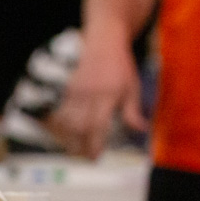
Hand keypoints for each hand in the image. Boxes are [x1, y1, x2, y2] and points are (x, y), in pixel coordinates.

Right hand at [54, 41, 146, 158]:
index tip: (95, 158)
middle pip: (78, 127)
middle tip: (86, 158)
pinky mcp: (66, 90)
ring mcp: (74, 92)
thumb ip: (132, 111)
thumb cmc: (121, 66)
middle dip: (80, 146)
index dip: (94, 144)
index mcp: (107, 94)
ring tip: (75, 150)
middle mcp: (88, 95)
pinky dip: (61, 128)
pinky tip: (66, 136)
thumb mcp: (133, 87)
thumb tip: (140, 130)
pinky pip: (59, 113)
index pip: (97, 125)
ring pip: (65, 122)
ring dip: (69, 139)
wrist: (103, 42)